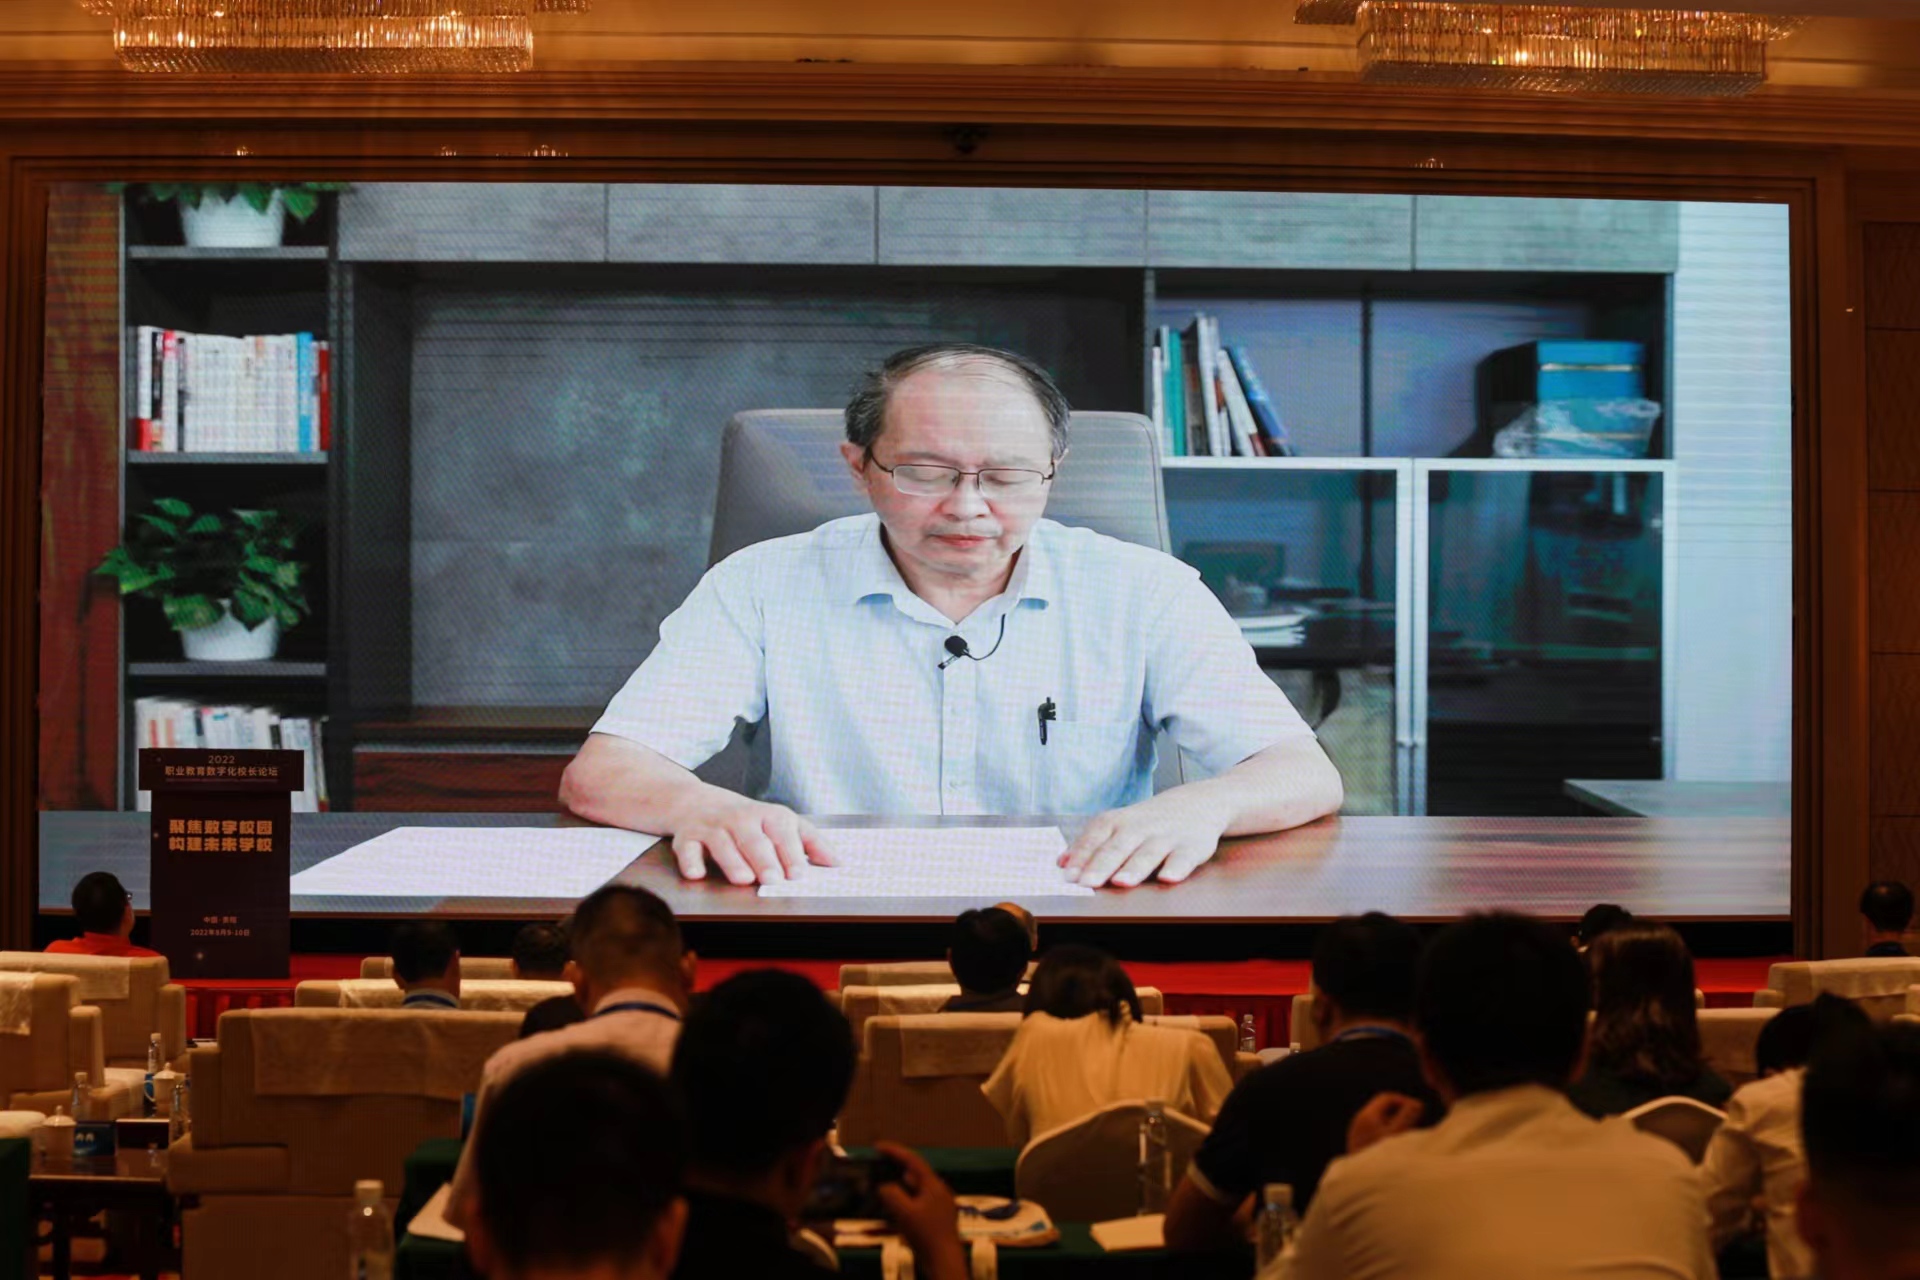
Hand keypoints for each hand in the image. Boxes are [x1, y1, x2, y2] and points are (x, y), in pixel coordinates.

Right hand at [668, 792, 836, 885]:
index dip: (791, 852)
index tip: (799, 873)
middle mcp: (740, 819)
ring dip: (732, 860)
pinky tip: (697, 873)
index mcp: (768, 815)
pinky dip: (690, 861)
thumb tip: (839, 863)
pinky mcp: (687, 837)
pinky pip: (687, 848)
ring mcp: (712, 827)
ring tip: (744, 879)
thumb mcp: (782, 823)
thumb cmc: (749, 820)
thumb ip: (811, 842)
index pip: (782, 831)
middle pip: (753, 838)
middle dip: (763, 858)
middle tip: (773, 880)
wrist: (698, 802)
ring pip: (721, 842)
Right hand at [873, 1142, 967, 1279]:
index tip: (878, 1147)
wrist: (944, 1260)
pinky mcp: (938, 1219)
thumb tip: (885, 1186)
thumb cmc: (926, 1234)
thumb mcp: (904, 1213)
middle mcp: (939, 1191)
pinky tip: (897, 1209)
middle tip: (880, 1166)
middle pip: (916, 1173)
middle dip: (897, 1168)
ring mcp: (940, 1205)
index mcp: (933, 1185)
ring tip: (884, 1186)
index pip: (913, 1160)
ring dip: (900, 1186)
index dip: (895, 1151)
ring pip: (917, 1189)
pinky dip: (906, 1200)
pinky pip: (920, 1202)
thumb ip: (892, 1195)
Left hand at [1059, 792, 1229, 887]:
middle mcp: (1139, 827)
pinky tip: (1168, 878)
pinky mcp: (1191, 846)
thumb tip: (1062, 863)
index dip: (1081, 857)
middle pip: (1118, 847)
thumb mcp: (1117, 824)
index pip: (1095, 838)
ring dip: (1134, 867)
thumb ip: (1090, 844)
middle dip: (1102, 865)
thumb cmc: (1148, 821)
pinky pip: (1184, 858)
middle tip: (1087, 883)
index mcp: (1117, 822)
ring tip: (1121, 882)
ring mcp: (1166, 836)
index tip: (1068, 877)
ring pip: (1148, 852)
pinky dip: (1177, 867)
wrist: (1197, 802)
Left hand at [1345, 1091, 1424, 1153]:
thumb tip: (1418, 1103)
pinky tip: (1398, 1149)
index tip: (1419, 1111)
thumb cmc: (1381, 1160)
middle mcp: (1358, 1122)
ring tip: (1409, 1138)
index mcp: (1366, 1116)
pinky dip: (1388, 1135)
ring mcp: (1356, 1134)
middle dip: (1401, 1114)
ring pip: (1380, 1123)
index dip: (1404, 1101)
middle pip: (1383, 1110)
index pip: (1387, 1098)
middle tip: (1416, 1124)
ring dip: (1395, 1126)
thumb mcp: (1399, 1135)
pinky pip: (1375, 1133)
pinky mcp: (1357, 1145)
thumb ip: (1408, 1117)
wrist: (1361, 1184)